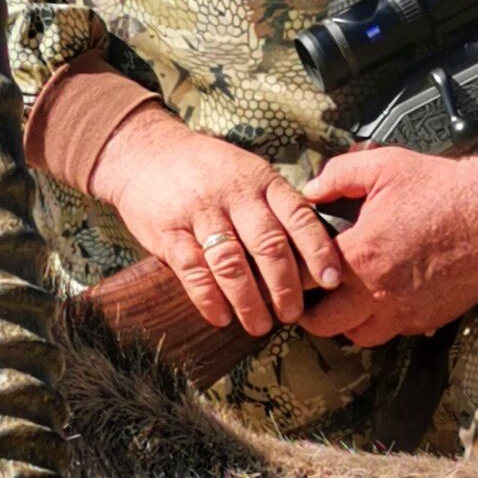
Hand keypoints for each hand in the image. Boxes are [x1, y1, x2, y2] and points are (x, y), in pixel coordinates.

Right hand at [85, 106, 345, 336]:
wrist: (145, 151)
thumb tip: (312, 252)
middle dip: (285, 286)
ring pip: (231, 263)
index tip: (332, 280)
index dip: (319, 250)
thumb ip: (275, 204)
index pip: (299, 216)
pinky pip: (193, 270)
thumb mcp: (248, 172)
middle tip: (293, 314)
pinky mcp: (169, 231)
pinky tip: (221, 317)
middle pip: (268, 245)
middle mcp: (234, 195)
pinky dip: (209, 299)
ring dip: (249, 301)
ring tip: (260, 325)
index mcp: (261, 181)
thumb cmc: (207, 169)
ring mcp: (200, 212)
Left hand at [295, 139, 477, 347]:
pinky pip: (392, 333)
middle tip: (310, 295)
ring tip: (344, 301)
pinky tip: (380, 300)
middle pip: (323, 324)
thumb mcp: (384, 166)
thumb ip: (338, 175)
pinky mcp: (426, 320)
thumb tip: (308, 191)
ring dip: (345, 323)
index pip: (304, 280)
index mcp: (360, 255)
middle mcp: (377, 292)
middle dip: (310, 312)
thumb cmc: (440, 188)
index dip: (291, 276)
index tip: (289, 270)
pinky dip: (380, 323)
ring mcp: (403, 311)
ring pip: (356, 337)